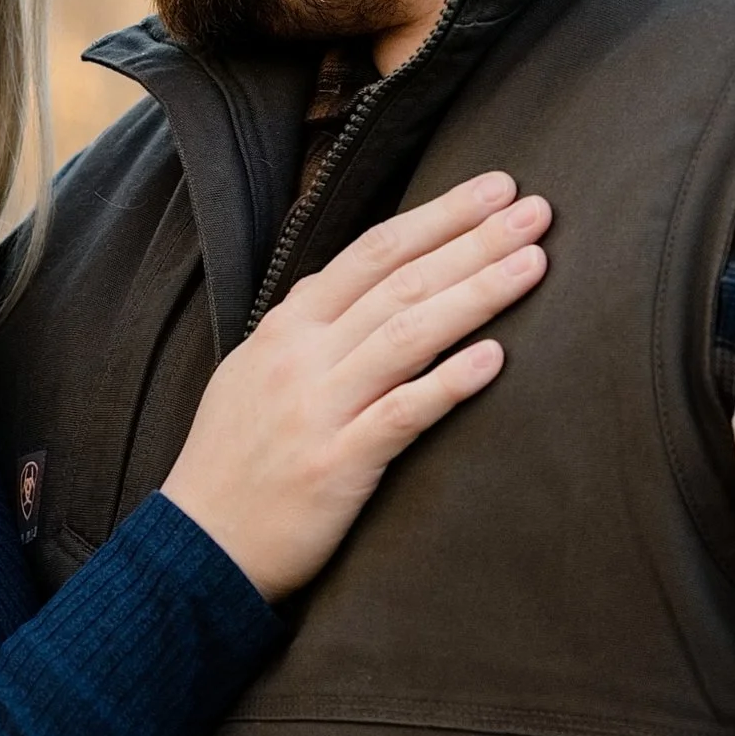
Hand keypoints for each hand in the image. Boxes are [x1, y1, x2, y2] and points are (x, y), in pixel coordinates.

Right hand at [161, 174, 549, 601]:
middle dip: (474, 240)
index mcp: (286, 328)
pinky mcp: (335, 466)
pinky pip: (400, 414)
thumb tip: (346, 279)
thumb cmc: (233, 462)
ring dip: (476, 293)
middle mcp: (302, 357)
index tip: (494, 188)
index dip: (437, 215)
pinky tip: (495, 358)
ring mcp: (318, 409)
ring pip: (408, 334)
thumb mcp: (253, 373)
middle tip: (537, 210)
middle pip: (400, 281)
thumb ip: (304, 325)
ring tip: (534, 263)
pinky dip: (448, 383)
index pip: (372, 252)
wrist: (197, 548)